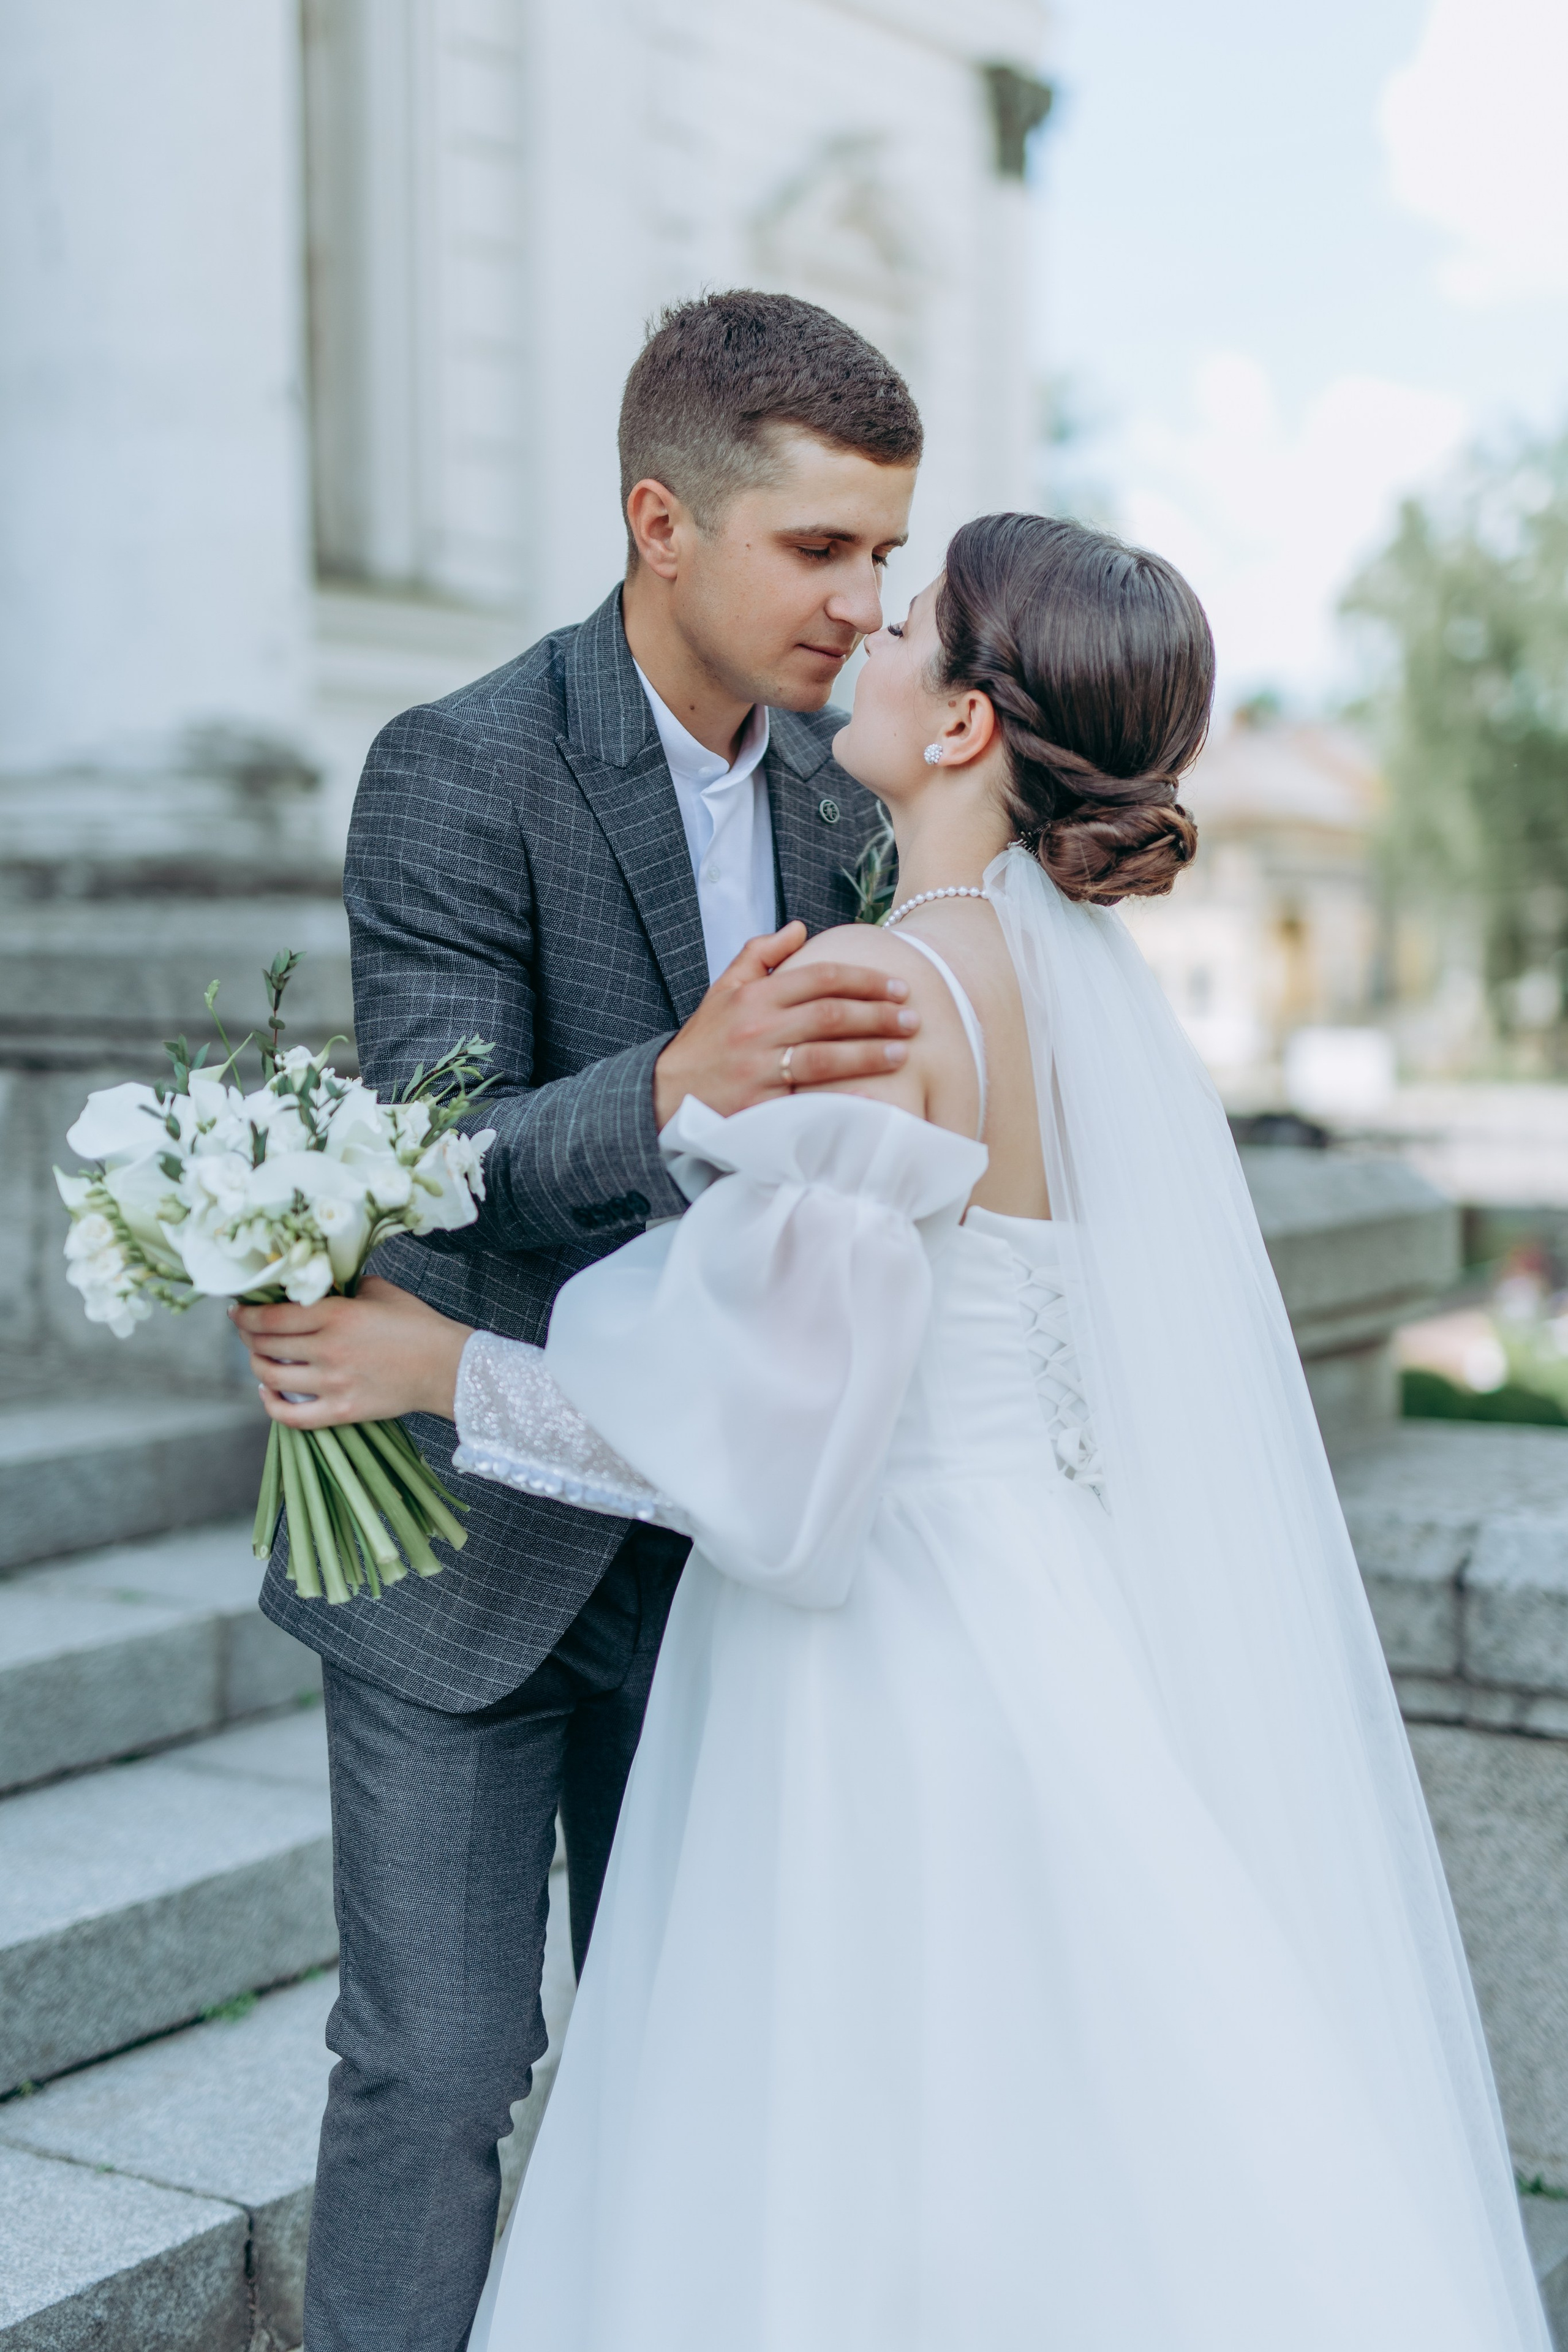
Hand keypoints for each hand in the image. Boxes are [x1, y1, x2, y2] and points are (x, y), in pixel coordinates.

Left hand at [232, 1277, 472, 1426]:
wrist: (446, 1366)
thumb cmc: (416, 1325)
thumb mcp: (379, 1291)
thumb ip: (343, 1286)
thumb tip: (317, 1284)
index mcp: (336, 1315)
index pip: (271, 1316)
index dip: (245, 1315)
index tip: (236, 1312)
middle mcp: (328, 1349)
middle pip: (265, 1345)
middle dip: (248, 1337)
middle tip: (247, 1332)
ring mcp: (333, 1383)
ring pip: (271, 1378)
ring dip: (257, 1366)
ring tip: (260, 1358)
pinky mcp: (341, 1411)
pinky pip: (290, 1416)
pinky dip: (270, 1405)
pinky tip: (269, 1394)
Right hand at [653, 922, 917, 1125]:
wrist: (666, 1093)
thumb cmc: (706, 1041)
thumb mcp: (724, 989)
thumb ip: (760, 954)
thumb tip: (800, 927)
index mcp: (754, 996)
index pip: (821, 978)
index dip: (865, 980)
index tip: (898, 987)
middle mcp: (757, 1029)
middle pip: (830, 1014)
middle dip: (877, 1015)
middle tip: (913, 1017)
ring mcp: (757, 1069)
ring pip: (825, 1055)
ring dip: (870, 1052)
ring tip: (904, 1051)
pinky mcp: (758, 1107)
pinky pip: (810, 1100)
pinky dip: (843, 1097)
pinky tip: (875, 1094)